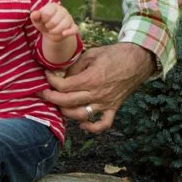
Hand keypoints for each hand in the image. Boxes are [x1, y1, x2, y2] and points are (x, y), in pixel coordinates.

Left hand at [30, 1, 79, 42]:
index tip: (43, 21)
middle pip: (55, 21)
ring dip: (56, 31)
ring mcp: (69, 18)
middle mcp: (63, 10)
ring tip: (52, 31)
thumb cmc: (43, 23)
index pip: (47, 14)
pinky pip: (74, 29)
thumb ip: (35, 17)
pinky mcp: (73, 26)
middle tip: (48, 27)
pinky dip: (69, 32)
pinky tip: (63, 34)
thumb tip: (34, 14)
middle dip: (49, 27)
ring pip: (64, 25)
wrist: (52, 32)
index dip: (44, 20)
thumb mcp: (37, 20)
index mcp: (53, 6)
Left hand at [39, 42, 156, 133]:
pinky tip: (82, 124)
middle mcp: (97, 94)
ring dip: (66, 112)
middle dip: (51, 98)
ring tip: (59, 105)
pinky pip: (103, 124)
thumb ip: (75, 67)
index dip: (51, 81)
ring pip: (80, 115)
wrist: (138, 60)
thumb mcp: (91, 54)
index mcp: (90, 79)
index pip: (63, 86)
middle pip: (67, 102)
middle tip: (43, 92)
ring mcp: (105, 103)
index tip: (46, 75)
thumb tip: (63, 76)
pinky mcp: (113, 107)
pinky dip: (92, 128)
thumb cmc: (114, 54)